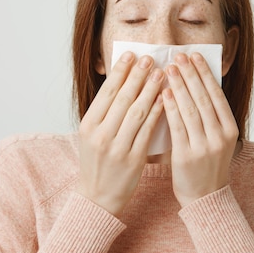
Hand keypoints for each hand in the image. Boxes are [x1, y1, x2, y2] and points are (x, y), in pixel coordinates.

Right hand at [77, 52, 164, 216]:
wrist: (98, 197)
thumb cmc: (97, 162)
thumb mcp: (91, 135)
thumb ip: (104, 112)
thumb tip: (121, 81)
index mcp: (88, 125)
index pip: (106, 92)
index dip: (120, 72)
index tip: (131, 55)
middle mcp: (100, 134)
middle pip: (122, 98)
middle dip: (138, 76)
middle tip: (150, 58)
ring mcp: (117, 147)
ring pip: (137, 112)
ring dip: (151, 90)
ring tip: (161, 74)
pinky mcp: (133, 159)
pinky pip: (148, 130)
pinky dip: (157, 112)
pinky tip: (166, 99)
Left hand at [163, 52, 239, 206]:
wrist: (205, 199)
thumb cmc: (207, 165)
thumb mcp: (217, 140)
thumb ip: (209, 116)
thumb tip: (196, 85)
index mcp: (230, 129)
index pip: (217, 95)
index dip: (205, 74)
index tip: (195, 56)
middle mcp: (220, 136)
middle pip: (203, 98)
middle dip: (190, 74)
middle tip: (178, 56)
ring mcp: (204, 146)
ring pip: (190, 109)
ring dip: (179, 86)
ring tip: (168, 69)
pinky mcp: (187, 156)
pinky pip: (177, 126)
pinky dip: (170, 107)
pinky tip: (163, 94)